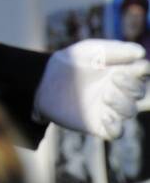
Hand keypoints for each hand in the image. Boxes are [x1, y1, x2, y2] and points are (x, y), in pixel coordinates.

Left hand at [34, 40, 149, 140]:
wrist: (43, 80)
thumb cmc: (70, 63)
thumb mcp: (88, 50)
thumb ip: (113, 49)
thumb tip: (140, 52)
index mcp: (122, 71)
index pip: (143, 72)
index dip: (143, 69)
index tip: (136, 65)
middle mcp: (119, 91)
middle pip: (139, 92)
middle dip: (132, 86)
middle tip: (115, 77)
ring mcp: (109, 108)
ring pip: (129, 111)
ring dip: (123, 104)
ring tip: (105, 94)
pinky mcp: (97, 124)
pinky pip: (115, 132)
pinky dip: (116, 127)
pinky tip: (105, 117)